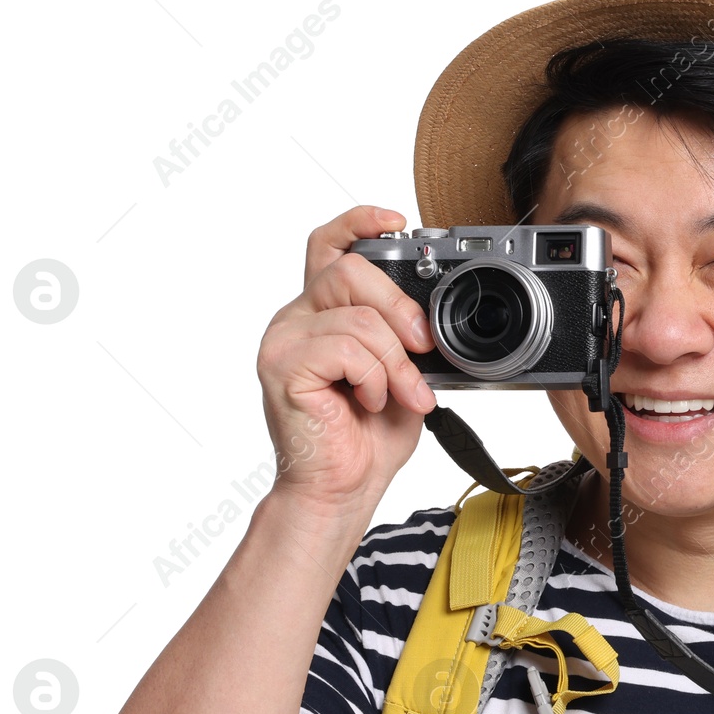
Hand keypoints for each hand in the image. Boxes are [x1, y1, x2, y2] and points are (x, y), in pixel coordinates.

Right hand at [257, 205, 437, 515]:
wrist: (341, 491)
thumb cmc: (366, 439)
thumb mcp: (402, 374)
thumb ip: (406, 336)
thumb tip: (432, 315)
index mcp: (321, 313)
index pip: (329, 245)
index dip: (360, 222)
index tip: (399, 222)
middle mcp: (296, 318)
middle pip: (351, 269)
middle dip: (402, 308)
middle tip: (425, 348)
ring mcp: (284, 339)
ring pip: (358, 315)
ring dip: (396, 362)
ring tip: (399, 396)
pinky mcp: (282, 365)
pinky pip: (347, 347)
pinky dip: (373, 378)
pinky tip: (368, 403)